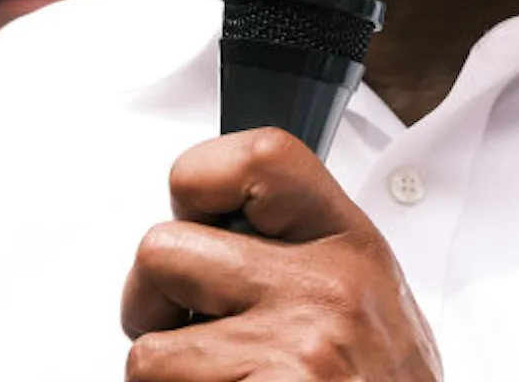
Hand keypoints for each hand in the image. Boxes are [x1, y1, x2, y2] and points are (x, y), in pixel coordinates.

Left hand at [121, 129, 442, 381]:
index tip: (193, 216)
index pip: (256, 158)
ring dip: (168, 378)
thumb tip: (214, 225)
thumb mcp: (371, 298)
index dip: (198, 180)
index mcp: (350, 246)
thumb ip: (302, 254)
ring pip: (147, 350)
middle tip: (183, 331)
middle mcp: (324, 290)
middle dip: (150, 302)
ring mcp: (295, 352)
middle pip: (163, 251)